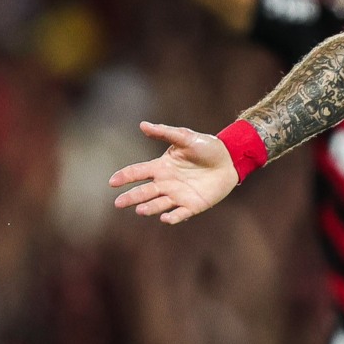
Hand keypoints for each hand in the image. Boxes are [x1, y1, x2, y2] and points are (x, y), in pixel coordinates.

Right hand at [110, 121, 238, 223]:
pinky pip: (179, 214)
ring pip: (158, 204)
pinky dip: (172, 218)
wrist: (231, 159)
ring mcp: (178, 195)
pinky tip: (165, 218)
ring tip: (140, 210)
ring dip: (149, 208)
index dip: (125, 176)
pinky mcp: (192, 205)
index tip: (112, 181)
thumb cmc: (207, 147)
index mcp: (161, 167)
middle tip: (118, 203)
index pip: (138, 172)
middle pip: (144, 192)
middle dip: (131, 197)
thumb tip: (142, 125)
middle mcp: (166, 183)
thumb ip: (165, 133)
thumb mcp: (186, 138)